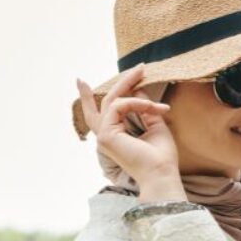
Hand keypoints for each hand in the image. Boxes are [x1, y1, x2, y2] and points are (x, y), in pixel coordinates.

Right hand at [77, 66, 186, 201]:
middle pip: (106, 103)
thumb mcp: (155, 126)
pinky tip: (153, 108)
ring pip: (113, 101)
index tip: (79, 81)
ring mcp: (104, 136)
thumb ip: (145, 109)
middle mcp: (106, 136)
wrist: (162, 174)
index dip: (86, 98)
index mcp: (115, 136)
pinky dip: (137, 103)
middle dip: (122, 82)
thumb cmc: (161, 156)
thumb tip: (138, 89)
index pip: (97, 115)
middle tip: (140, 67)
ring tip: (147, 77)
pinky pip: (119, 106)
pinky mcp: (107, 134)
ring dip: (133, 87)